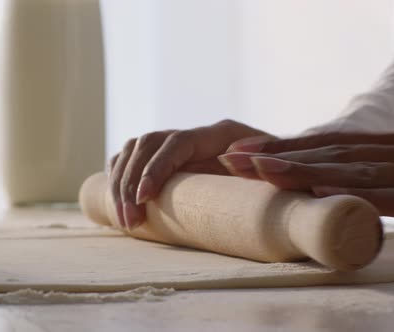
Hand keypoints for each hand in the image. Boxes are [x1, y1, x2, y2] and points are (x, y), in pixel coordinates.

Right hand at [109, 120, 272, 228]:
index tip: (145, 198)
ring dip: (120, 184)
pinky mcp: (165, 161)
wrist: (275, 173)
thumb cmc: (277, 175)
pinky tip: (117, 201)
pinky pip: (130, 159)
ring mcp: (175, 146)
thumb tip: (230, 160)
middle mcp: (192, 135)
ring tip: (125, 221)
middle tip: (130, 221)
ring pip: (132, 150)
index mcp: (217, 134)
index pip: (175, 142)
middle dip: (130, 183)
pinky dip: (118, 177)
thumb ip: (259, 162)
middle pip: (146, 145)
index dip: (155, 167)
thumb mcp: (277, 169)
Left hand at [219, 130, 393, 224]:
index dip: (292, 147)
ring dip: (301, 167)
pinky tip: (320, 189)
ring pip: (357, 167)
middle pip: (335, 152)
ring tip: (255, 168)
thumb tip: (355, 189)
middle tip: (231, 158)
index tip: (249, 152)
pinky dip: (355, 191)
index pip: (339, 146)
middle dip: (280, 155)